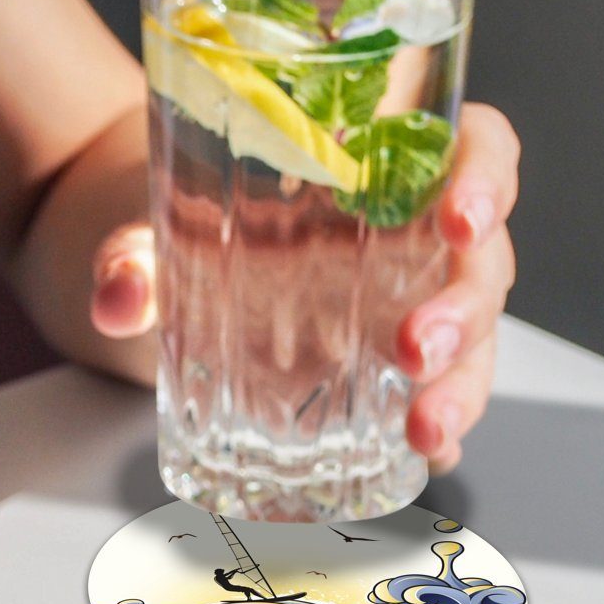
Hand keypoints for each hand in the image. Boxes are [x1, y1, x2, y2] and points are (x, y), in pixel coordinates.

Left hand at [89, 102, 519, 472]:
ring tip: (426, 431)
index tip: (460, 216)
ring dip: (462, 385)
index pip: (473, 146)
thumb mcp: (153, 224)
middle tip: (418, 349)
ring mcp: (403, 303)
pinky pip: (434, 392)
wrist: (156, 259)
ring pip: (473, 337)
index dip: (487, 176)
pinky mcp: (384, 366)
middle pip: (480, 260)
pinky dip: (441, 428)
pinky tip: (427, 458)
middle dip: (464, 310)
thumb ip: (131, 254)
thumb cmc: (182, 215)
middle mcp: (407, 234)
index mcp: (377, 167)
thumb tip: (116, 297)